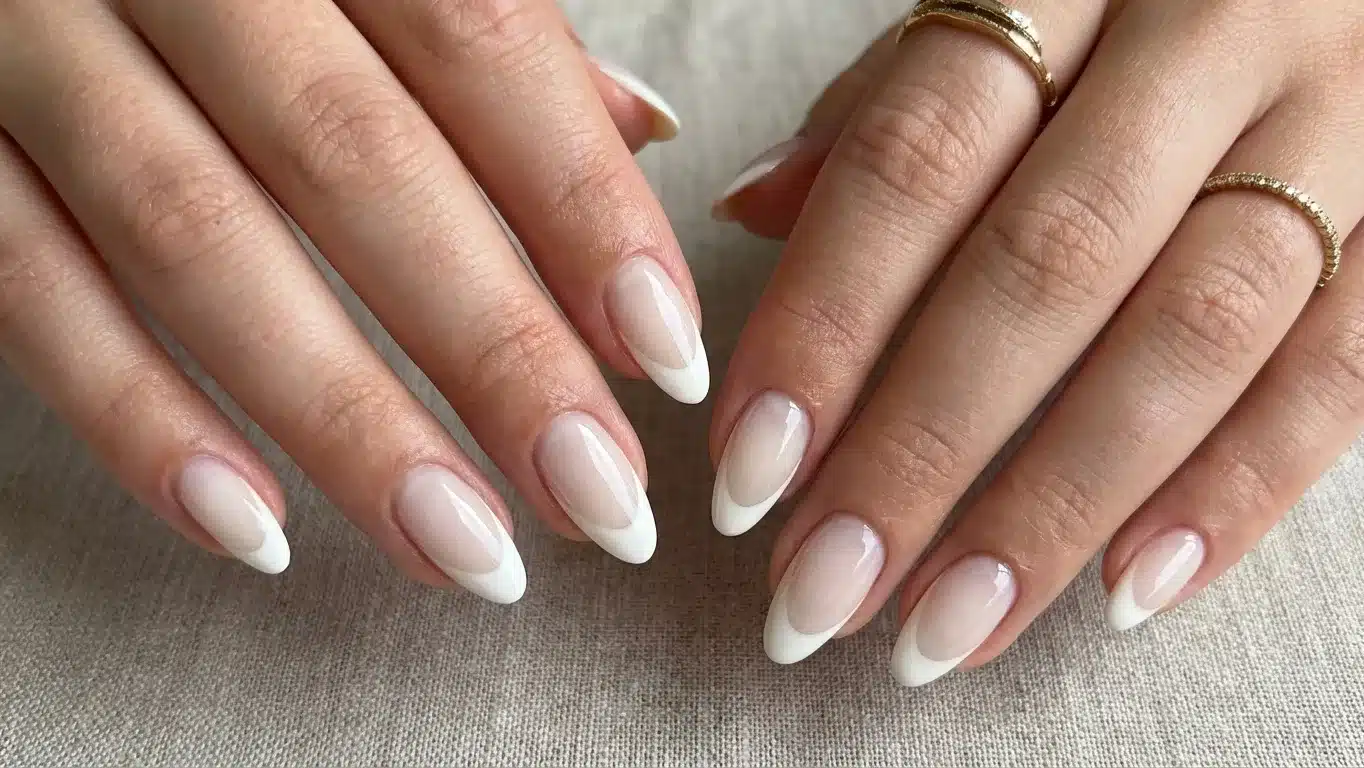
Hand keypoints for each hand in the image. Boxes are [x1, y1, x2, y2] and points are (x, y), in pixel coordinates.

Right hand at [0, 0, 704, 600]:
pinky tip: (258, 532)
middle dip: (494, 350)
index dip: (582, 205)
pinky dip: (138, 421)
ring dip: (346, 423)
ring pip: (196, 241)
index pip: (477, 44)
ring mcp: (32, 42)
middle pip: (354, 162)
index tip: (665, 359)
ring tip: (468, 553)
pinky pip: (25, 287)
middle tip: (600, 501)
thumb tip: (641, 133)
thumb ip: (487, 29)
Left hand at [710, 0, 1363, 683]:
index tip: (747, 472)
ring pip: (1194, 337)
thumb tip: (751, 211)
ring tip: (943, 629)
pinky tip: (1125, 595)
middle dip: (919, 450)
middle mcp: (1217, 36)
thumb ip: (891, 102)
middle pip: (1046, 267)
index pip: (919, 156)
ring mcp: (1348, 121)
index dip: (826, 322)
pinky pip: (1346, 370)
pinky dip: (1238, 492)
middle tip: (820, 590)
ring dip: (1055, 506)